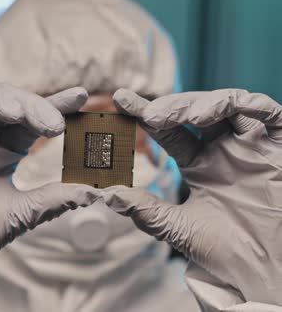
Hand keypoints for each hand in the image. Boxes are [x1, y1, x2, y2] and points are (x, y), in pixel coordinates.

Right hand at [0, 77, 103, 281]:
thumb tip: (94, 192)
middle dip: (32, 105)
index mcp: (3, 149)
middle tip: (51, 123)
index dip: (54, 104)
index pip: (31, 118)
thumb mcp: (20, 214)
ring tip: (16, 114)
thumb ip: (52, 199)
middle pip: (8, 99)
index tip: (80, 97)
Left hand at [105, 89, 281, 306]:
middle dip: (172, 106)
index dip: (144, 113)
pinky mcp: (277, 150)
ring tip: (189, 116)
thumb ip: (145, 210)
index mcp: (198, 164)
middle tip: (152, 114)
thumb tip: (107, 194)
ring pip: (227, 105)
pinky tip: (228, 108)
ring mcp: (250, 147)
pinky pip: (270, 114)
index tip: (120, 100)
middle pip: (193, 111)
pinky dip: (252, 104)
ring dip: (204, 102)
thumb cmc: (224, 250)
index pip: (167, 130)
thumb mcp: (177, 227)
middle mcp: (222, 150)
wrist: (264, 271)